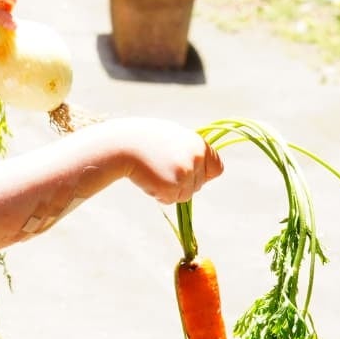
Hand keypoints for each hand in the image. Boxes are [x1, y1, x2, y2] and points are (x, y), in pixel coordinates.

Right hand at [106, 119, 222, 203]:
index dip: (204, 174)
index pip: (217, 168)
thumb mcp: (173, 138)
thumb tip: (200, 166)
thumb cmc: (144, 140)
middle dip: (182, 183)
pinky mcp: (174, 186)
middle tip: (161, 169)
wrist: (122, 145)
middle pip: (199, 184)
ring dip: (171, 190)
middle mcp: (196, 158)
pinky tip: (149, 180)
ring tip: (153, 173)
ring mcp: (186, 173)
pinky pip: (171, 200)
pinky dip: (160, 195)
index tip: (190, 174)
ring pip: (186, 195)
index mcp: (199, 144)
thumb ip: (189, 151)